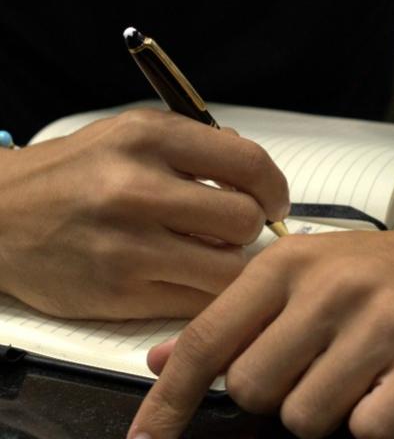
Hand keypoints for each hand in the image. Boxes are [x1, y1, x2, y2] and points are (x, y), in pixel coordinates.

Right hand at [0, 109, 288, 318]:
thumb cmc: (75, 173)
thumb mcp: (131, 135)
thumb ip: (196, 148)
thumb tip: (258, 177)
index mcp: (148, 138)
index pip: (249, 164)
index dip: (274, 188)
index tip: (273, 200)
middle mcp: (136, 189)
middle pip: (244, 221)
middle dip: (250, 228)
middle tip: (234, 230)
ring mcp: (127, 246)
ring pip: (228, 271)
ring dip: (230, 266)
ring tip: (210, 254)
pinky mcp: (118, 293)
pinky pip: (196, 303)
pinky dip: (203, 294)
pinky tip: (187, 277)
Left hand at [125, 219, 393, 438]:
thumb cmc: (389, 268)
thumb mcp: (310, 271)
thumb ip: (239, 315)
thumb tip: (164, 361)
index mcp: (291, 264)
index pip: (211, 341)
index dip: (169, 401)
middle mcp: (332, 291)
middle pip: (254, 392)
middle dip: (276, 398)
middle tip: (317, 370)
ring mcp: (383, 326)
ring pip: (307, 420)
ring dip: (329, 413)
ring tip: (363, 376)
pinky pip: (370, 432)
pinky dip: (378, 424)